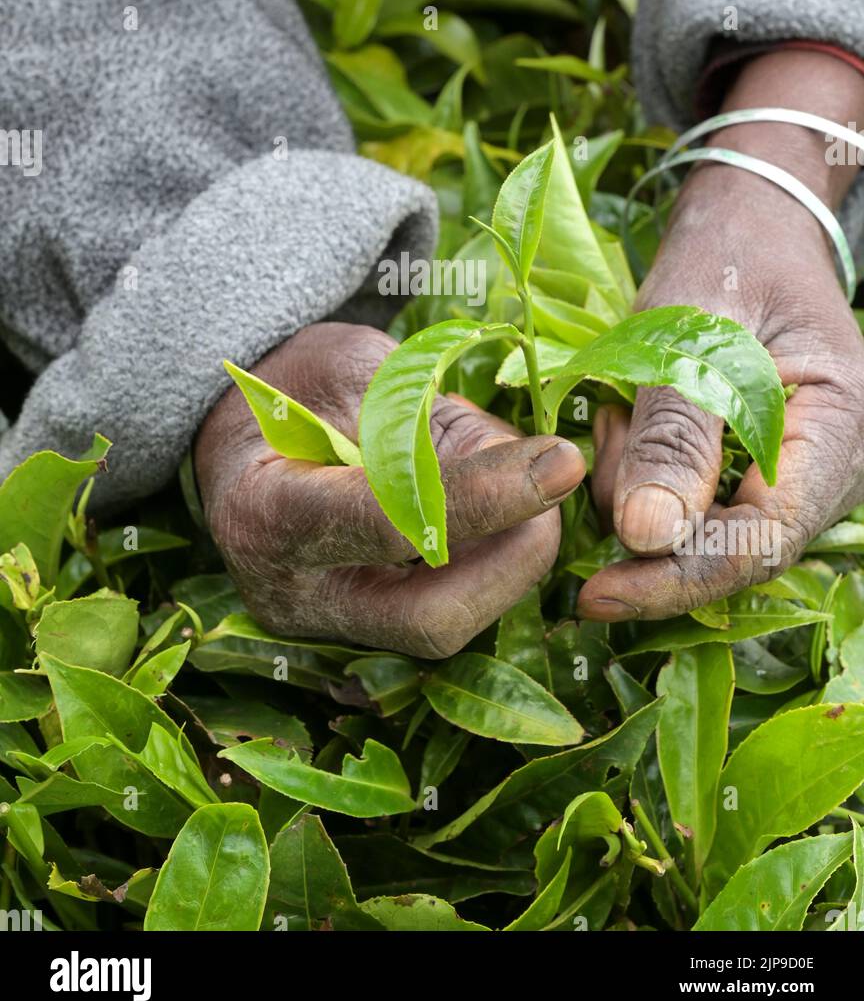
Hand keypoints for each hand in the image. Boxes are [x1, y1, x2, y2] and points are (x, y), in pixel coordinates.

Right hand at [195, 322, 583, 656]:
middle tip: (558, 482)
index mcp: (264, 514)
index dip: (483, 496)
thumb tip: (529, 462)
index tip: (560, 459)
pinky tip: (503, 507)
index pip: (388, 522)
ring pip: (448, 624)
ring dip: (511, 558)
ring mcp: (327, 623)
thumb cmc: (292, 384)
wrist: (241, 432)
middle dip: (514, 558)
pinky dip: (491, 562)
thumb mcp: (354, 369)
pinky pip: (447, 611)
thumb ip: (430, 421)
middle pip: (429, 619)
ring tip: (527, 480)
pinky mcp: (363, 630)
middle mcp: (292, 593)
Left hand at [579, 48, 863, 621]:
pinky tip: (624, 419)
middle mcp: (825, 467)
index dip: (678, 579)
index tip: (596, 593)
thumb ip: (676, 433)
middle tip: (603, 437)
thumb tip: (647, 538)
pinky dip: (641, 472)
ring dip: (638, 486)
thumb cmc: (730, 257)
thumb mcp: (694, 330)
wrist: (748, 224)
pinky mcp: (749, 467)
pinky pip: (686, 499)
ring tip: (616, 409)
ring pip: (698, 529)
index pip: (762, 543)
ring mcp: (790, 472)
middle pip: (732, 550)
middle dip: (649, 522)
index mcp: (837, 429)